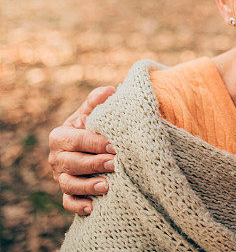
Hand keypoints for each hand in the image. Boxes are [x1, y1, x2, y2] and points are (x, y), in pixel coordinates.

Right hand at [48, 86, 116, 213]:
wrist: (93, 144)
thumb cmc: (94, 124)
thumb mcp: (93, 111)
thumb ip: (98, 100)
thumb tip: (110, 91)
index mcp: (61, 136)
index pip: (78, 140)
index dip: (95, 142)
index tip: (114, 144)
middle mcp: (56, 158)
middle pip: (72, 163)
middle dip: (94, 164)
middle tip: (115, 164)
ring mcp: (61, 177)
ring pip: (69, 185)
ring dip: (87, 187)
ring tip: (106, 186)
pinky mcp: (68, 192)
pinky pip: (68, 203)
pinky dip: (78, 206)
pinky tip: (93, 208)